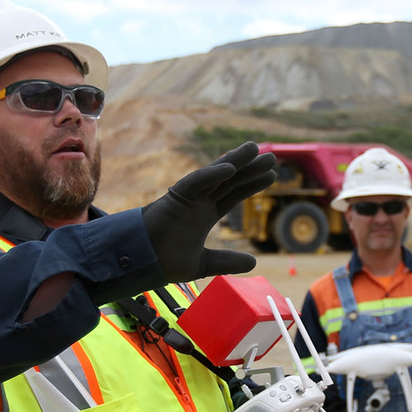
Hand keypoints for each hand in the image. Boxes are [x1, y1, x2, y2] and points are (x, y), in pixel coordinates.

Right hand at [141, 142, 276, 281]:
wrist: (141, 263)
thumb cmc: (165, 261)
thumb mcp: (204, 263)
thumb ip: (227, 261)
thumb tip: (253, 263)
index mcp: (204, 214)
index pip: (233, 194)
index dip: (251, 184)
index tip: (271, 176)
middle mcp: (199, 202)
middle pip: (229, 180)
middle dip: (250, 168)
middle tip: (271, 157)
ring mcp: (188, 198)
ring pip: (215, 175)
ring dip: (235, 161)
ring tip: (255, 148)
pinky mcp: (176, 197)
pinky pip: (196, 182)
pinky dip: (212, 174)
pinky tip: (231, 167)